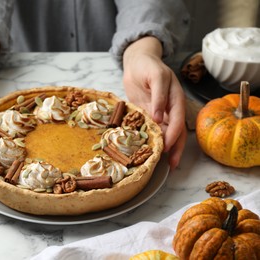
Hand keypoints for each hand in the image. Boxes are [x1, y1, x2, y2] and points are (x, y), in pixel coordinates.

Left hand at [122, 37, 186, 169]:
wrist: (137, 63)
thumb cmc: (149, 66)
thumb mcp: (156, 76)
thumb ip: (159, 96)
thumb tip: (159, 118)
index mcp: (175, 100)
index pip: (177, 121)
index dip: (173, 136)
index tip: (166, 148)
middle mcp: (169, 110)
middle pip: (175, 132)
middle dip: (174, 149)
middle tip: (171, 166)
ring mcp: (159, 114)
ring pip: (165, 134)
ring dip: (164, 149)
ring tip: (161, 165)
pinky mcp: (147, 116)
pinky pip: (151, 130)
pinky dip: (151, 141)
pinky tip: (147, 152)